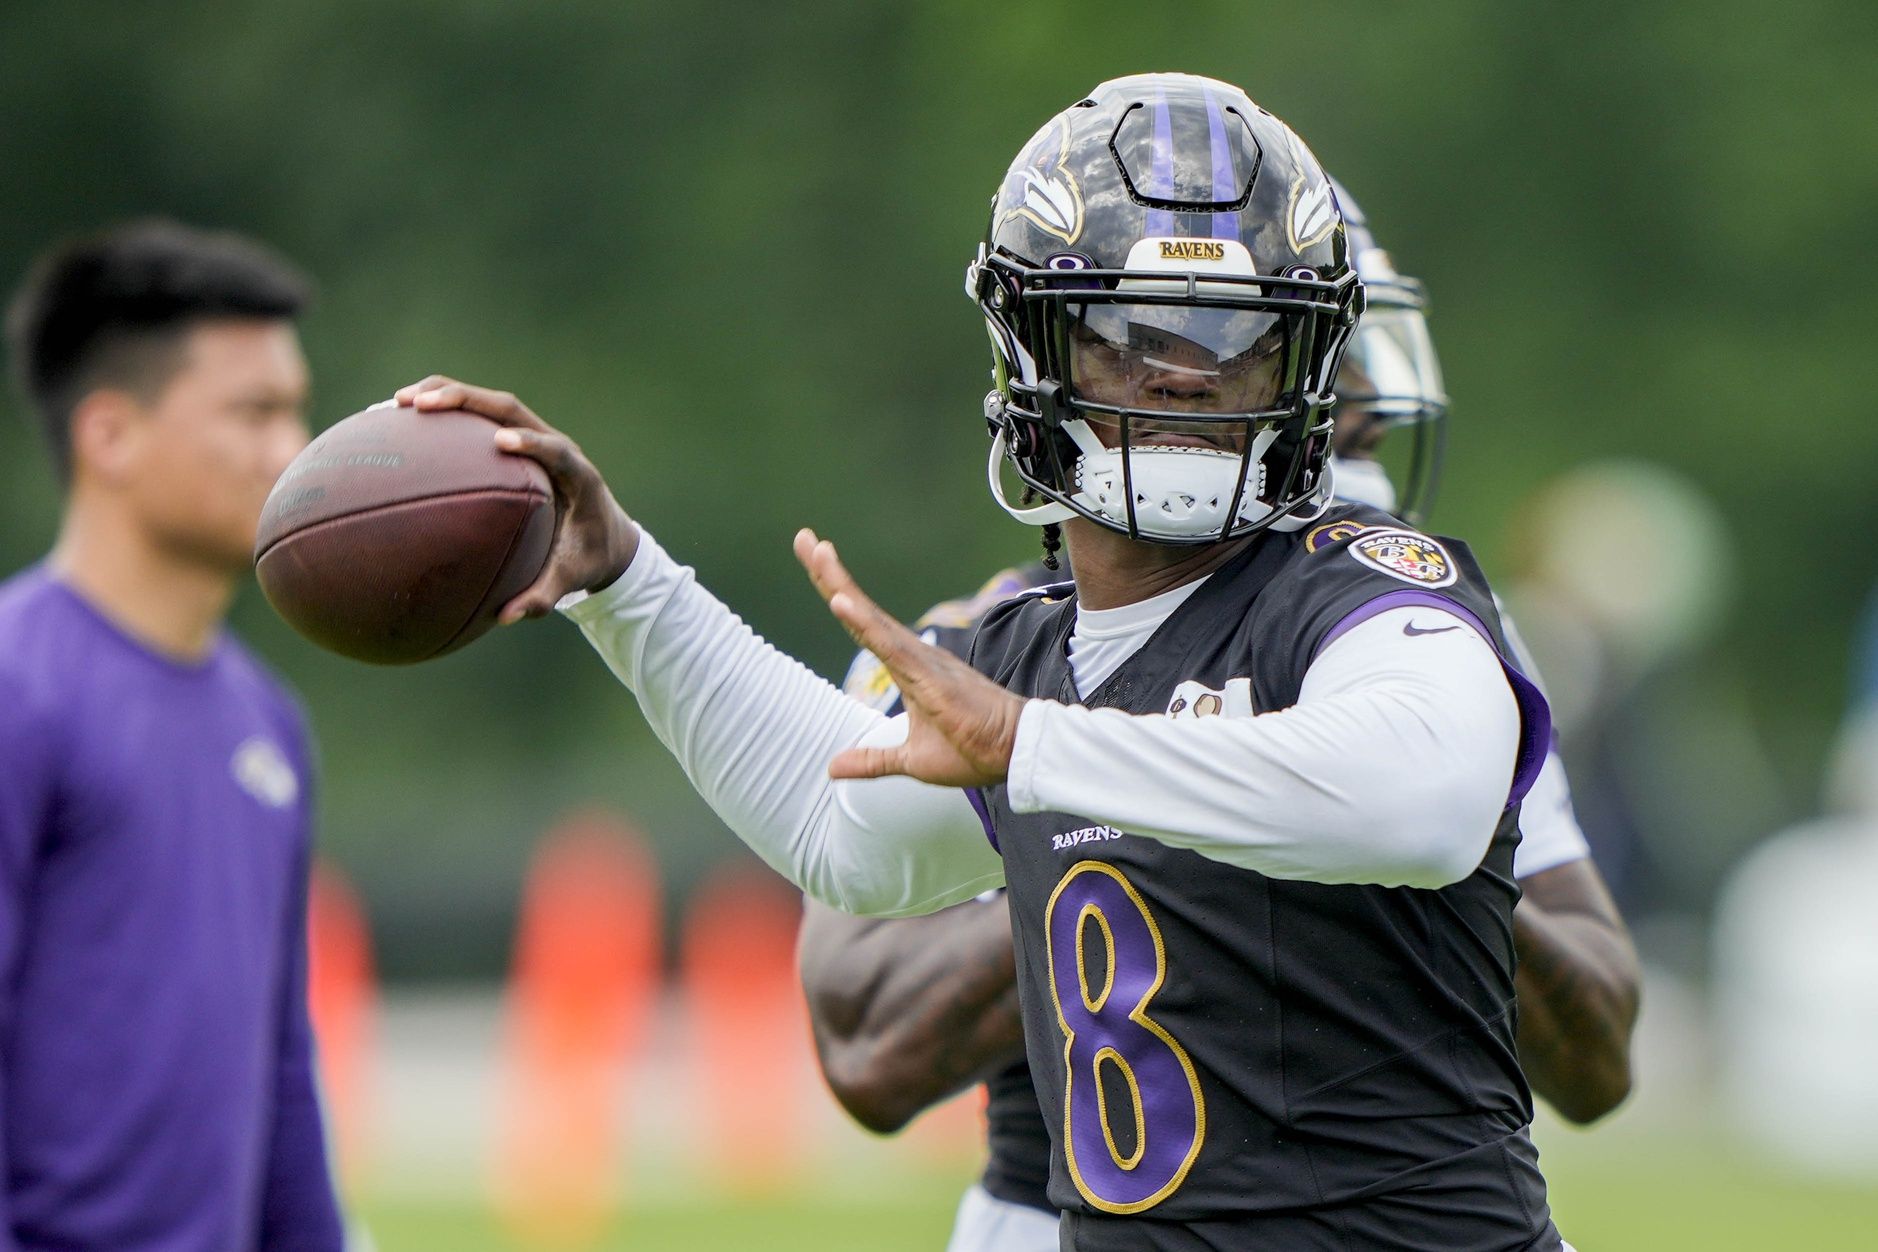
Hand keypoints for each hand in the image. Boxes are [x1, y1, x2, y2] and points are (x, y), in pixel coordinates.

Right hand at [395, 376, 640, 622]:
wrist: (606, 535)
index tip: (501, 442)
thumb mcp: (572, 580)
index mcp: (577, 476)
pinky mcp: (517, 439)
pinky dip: (444, 413)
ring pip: (490, 404)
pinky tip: (400, 419)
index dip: (532, 442)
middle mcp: (554, 446)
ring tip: (398, 402)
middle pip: (511, 408)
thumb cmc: (587, 558)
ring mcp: (534, 436)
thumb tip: (505, 618)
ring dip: (446, 395)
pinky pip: (478, 418)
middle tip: (420, 405)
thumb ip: (544, 597)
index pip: (556, 449)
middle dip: (466, 400)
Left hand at [794, 529, 1024, 787]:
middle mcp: (911, 654)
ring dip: (842, 587)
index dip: (836, 592)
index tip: (815, 560)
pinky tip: (841, 602)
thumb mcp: (911, 760)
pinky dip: (864, 624)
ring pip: (872, 619)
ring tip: (817, 553)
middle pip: (861, 610)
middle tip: (805, 539)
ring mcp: (920, 661)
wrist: (1015, 753)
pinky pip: (889, 647)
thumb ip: (872, 760)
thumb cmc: (973, 749)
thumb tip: (833, 767)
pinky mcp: (929, 677)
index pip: (862, 624)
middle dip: (830, 575)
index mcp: (906, 666)